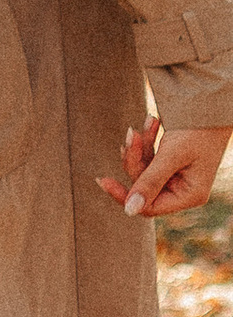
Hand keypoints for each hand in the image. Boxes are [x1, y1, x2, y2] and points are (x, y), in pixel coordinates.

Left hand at [102, 121, 230, 219]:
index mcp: (189, 195)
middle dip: (135, 159)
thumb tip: (129, 210)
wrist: (214, 106)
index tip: (103, 180)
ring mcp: (177, 177)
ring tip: (149, 121)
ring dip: (140, 145)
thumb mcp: (172, 155)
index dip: (125, 195)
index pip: (149, 207)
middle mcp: (183, 190)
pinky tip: (151, 121)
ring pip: (143, 169)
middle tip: (132, 133)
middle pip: (142, 186)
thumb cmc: (199, 131)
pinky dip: (147, 141)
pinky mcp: (172, 164)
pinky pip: (149, 157)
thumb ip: (150, 181)